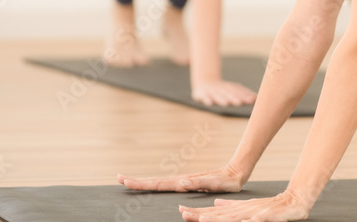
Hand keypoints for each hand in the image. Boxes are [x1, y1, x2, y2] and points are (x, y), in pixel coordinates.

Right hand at [118, 164, 245, 192]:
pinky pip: (168, 184)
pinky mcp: (188, 183)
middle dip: (138, 181)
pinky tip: (152, 185)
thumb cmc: (228, 181)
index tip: (126, 181)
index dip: (142, 183)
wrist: (236, 172)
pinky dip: (156, 184)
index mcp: (184, 182)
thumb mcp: (216, 184)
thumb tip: (181, 183)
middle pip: (155, 181)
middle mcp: (182, 181)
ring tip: (130, 182)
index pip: (159, 183)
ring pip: (160, 182)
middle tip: (120, 179)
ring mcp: (184, 181)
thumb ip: (200, 184)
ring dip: (144, 182)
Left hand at [179, 190, 309, 221]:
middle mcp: (244, 210)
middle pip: (220, 215)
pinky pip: (259, 220)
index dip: (198, 212)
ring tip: (204, 221)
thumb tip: (214, 203)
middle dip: (201, 215)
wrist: (295, 199)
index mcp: (238, 209)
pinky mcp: (269, 215)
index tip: (181, 211)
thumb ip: (231, 206)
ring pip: (235, 217)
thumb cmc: (271, 206)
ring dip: (219, 219)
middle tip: (184, 214)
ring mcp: (256, 212)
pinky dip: (251, 221)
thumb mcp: (248, 206)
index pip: (215, 211)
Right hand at [192, 79, 256, 105]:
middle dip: (235, 98)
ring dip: (222, 99)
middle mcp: (221, 89)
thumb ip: (244, 93)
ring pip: (217, 96)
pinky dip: (207, 100)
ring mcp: (211, 91)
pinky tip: (210, 103)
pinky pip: (204, 97)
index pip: (239, 91)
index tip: (253, 99)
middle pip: (229, 94)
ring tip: (227, 103)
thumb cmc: (223, 88)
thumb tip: (257, 97)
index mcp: (230, 87)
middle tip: (241, 102)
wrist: (204, 81)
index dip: (245, 95)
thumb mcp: (232, 88)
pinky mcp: (202, 94)